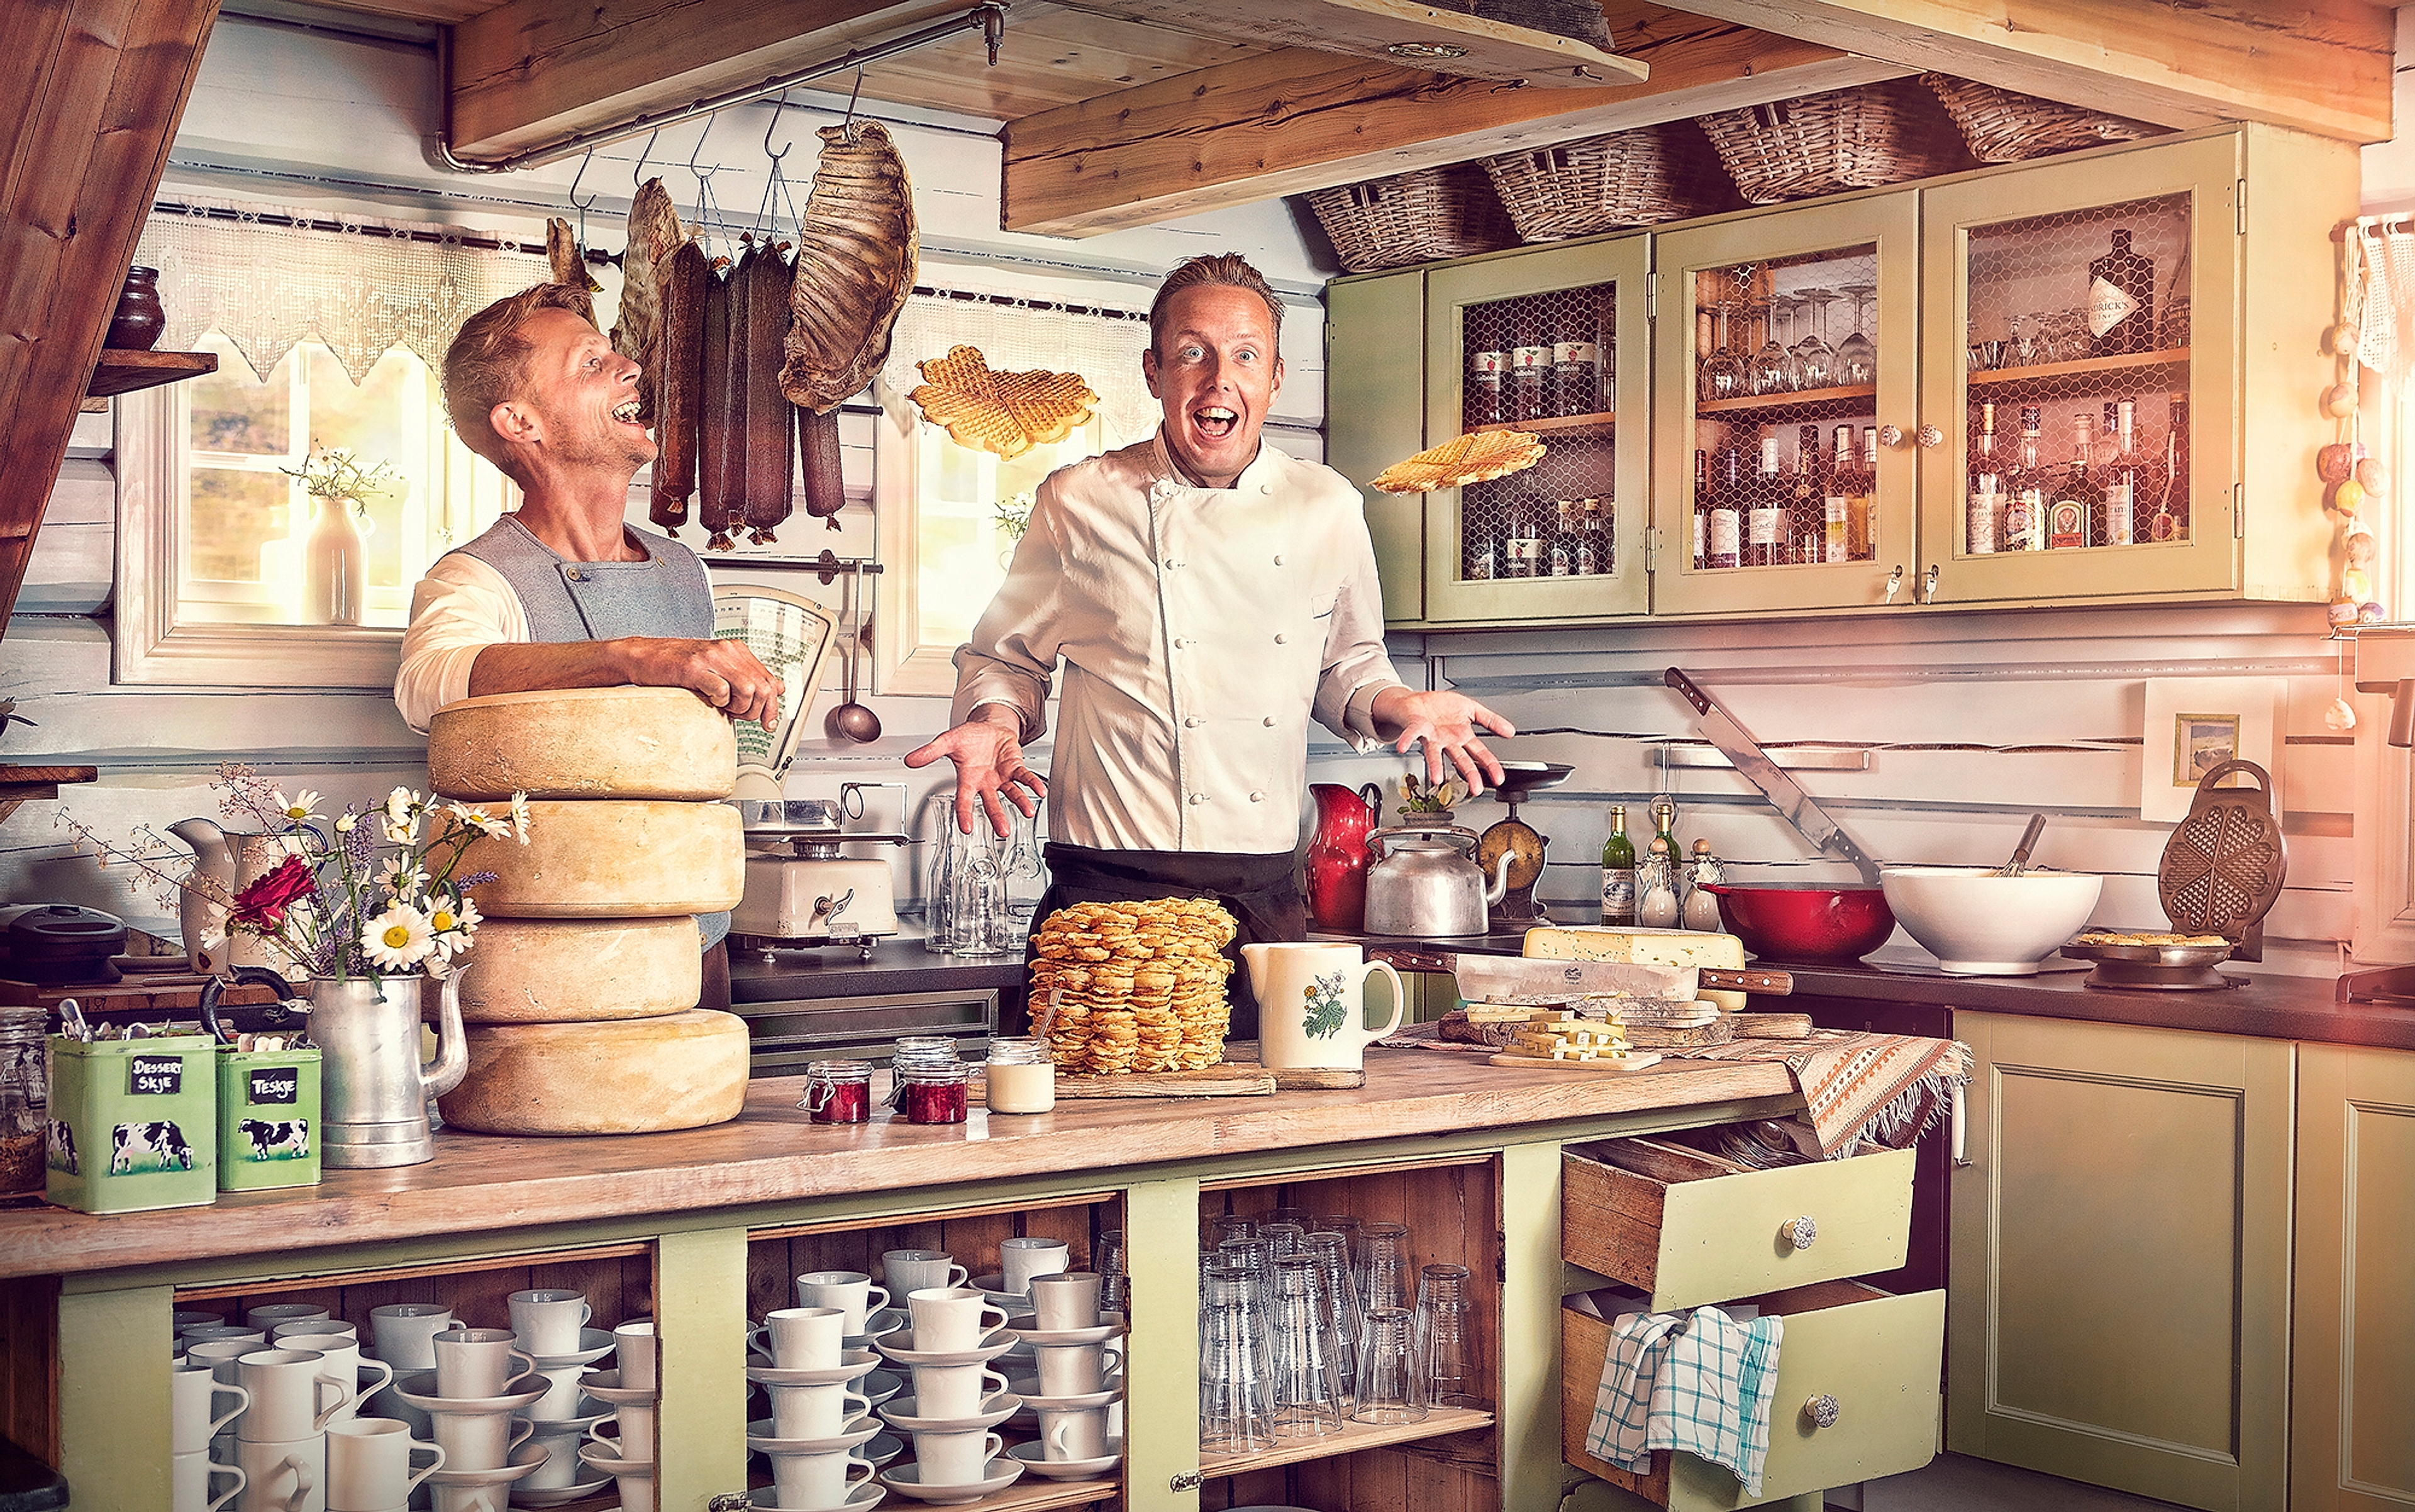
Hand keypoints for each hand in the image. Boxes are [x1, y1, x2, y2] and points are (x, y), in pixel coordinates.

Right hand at [612, 636, 781, 729]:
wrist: (643, 656)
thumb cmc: (677, 665)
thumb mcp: (718, 668)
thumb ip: (746, 676)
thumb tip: (777, 689)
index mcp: (736, 650)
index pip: (769, 680)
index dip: (772, 706)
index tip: (768, 723)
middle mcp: (727, 650)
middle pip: (763, 687)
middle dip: (755, 710)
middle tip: (739, 716)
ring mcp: (710, 658)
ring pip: (748, 689)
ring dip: (739, 707)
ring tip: (724, 708)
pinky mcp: (693, 668)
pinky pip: (722, 690)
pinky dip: (720, 702)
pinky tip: (710, 700)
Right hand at [904, 713, 1045, 836]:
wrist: (987, 728)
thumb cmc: (969, 738)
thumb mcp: (947, 741)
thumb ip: (930, 752)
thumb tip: (910, 760)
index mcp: (967, 779)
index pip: (964, 800)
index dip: (965, 814)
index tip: (966, 828)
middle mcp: (985, 783)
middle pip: (991, 803)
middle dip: (997, 817)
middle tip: (1003, 832)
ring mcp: (1001, 777)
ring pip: (1012, 793)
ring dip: (1021, 802)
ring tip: (1028, 811)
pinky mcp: (1015, 768)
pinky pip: (1025, 777)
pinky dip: (1033, 783)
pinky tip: (1040, 790)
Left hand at [1370, 688, 1514, 795]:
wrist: (1416, 701)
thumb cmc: (1440, 707)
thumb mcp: (1471, 709)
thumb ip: (1491, 720)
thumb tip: (1511, 731)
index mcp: (1462, 736)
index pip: (1480, 753)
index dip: (1490, 765)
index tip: (1498, 779)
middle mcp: (1447, 740)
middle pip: (1461, 759)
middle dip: (1469, 774)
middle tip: (1476, 789)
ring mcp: (1431, 736)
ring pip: (1434, 753)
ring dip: (1436, 766)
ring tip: (1438, 778)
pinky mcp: (1416, 727)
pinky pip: (1411, 734)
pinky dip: (1407, 740)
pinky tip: (1403, 746)